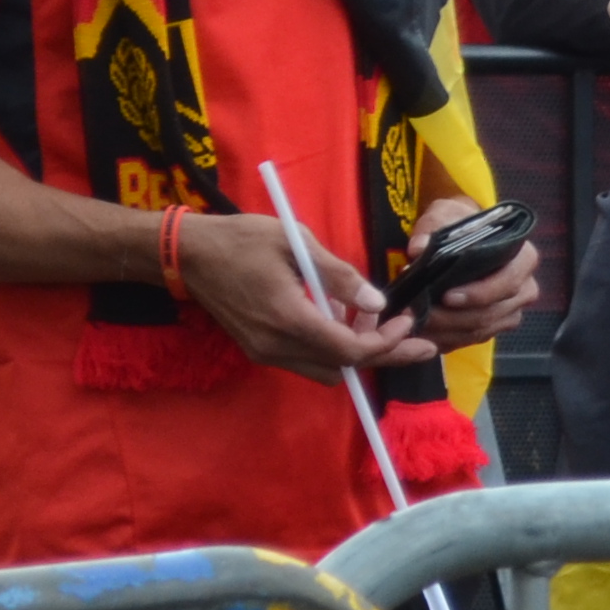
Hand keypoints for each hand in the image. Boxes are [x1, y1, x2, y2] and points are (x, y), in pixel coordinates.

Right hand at [173, 207, 426, 379]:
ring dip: (358, 354)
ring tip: (383, 326)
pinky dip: (333, 349)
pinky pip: (306, 361)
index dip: (387, 342)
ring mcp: (265, 352)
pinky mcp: (259, 349)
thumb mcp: (296, 244)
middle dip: (386, 355)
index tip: (409, 321)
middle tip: (423, 344)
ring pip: (326, 369)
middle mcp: (276, 346)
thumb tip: (376, 302)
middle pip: (343, 366)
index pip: (349, 350)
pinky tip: (347, 323)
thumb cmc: (241, 240)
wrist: (186, 254)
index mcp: (288, 319)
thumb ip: (338, 276)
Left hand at [406, 191, 538, 354]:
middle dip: (452, 318)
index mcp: (523, 258)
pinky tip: (423, 333)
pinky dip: (446, 339)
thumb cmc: (461, 226)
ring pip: (481, 330)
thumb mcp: (446, 217)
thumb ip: (432, 230)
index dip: (480, 293)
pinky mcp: (496, 326)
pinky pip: (471, 340)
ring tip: (414, 322)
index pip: (508, 282)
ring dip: (446, 331)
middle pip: (492, 313)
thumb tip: (419, 248)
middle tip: (418, 314)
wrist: (465, 238)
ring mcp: (512, 310)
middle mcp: (525, 287)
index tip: (447, 296)